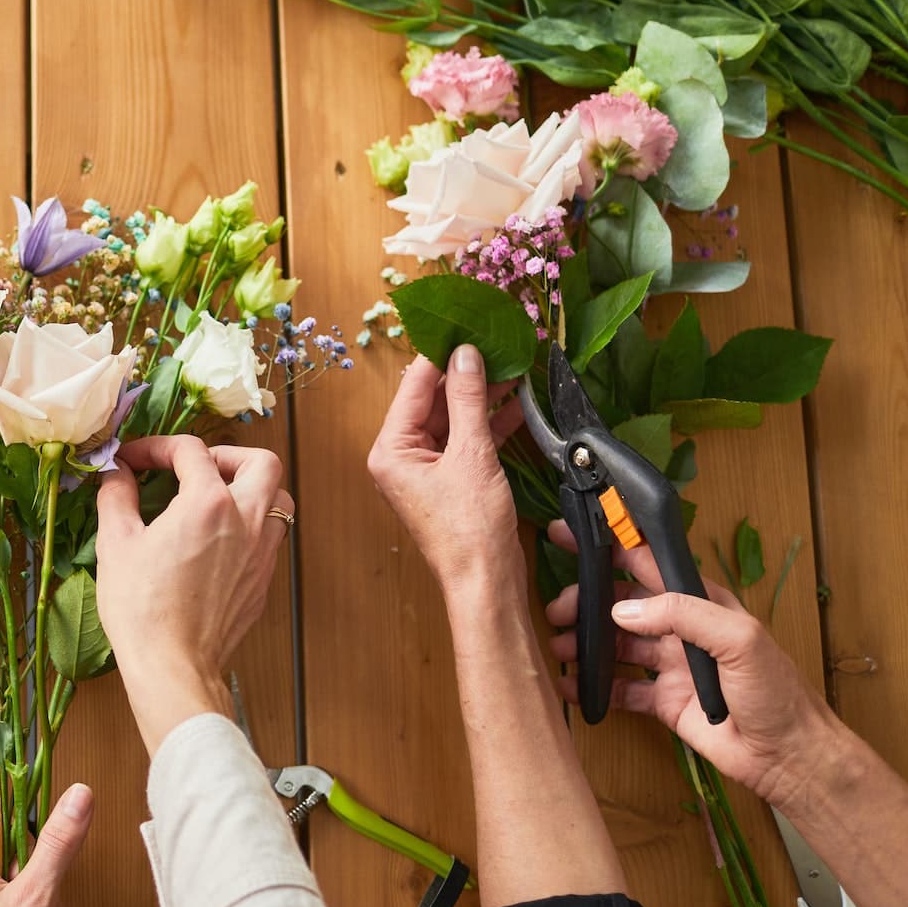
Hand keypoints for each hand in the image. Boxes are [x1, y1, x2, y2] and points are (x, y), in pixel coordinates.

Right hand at [94, 437, 289, 751]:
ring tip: (216, 499)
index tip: (134, 461)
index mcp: (207, 504)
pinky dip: (250, 525)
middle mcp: (245, 521)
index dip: (157, 447)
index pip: (190, 451)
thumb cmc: (141, 608)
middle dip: (227, 455)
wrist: (173, 666)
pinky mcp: (263, 581)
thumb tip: (116, 473)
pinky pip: (271, 537)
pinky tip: (219, 540)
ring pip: (279, 498)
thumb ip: (117, 497)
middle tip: (196, 468)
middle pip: (260, 462)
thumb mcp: (116, 544)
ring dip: (251, 488)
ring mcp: (261, 553)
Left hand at [366, 347, 523, 587]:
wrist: (485, 583)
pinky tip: (517, 399)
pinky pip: (467, 438)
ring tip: (513, 362)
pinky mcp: (452, 478)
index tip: (466, 323)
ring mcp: (426, 468)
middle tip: (496, 340)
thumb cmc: (469, 529)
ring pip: (454, 417)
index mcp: (390, 449)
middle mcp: (401, 455)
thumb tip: (466, 354)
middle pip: (433, 399)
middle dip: (466, 372)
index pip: (414, 386)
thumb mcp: (471, 455)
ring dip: (482, 394)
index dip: (441, 353)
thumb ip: (469, 400)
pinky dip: (489, 420)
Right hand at [543, 518, 842, 807]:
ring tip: (558, 648)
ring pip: (616, 645)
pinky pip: (620, 690)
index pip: (648, 562)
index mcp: (701, 602)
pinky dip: (593, 687)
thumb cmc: (776, 692)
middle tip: (557, 610)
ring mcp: (670, 666)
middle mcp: (681, 629)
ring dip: (585, 643)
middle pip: (622, 604)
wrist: (788, 755)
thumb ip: (684, 614)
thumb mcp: (739, 639)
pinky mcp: (663, 702)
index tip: (568, 535)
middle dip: (586, 601)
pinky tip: (570, 687)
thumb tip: (623, 608)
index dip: (609, 546)